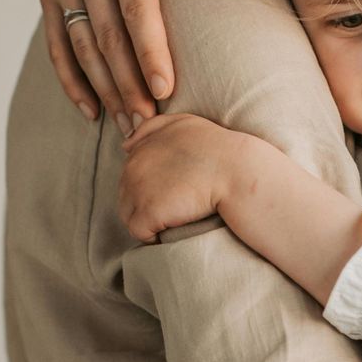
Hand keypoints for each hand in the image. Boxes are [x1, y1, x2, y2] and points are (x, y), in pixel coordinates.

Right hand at [39, 0, 203, 128]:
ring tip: (130, 126)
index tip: (166, 89)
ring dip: (106, 91)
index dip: (150, 50)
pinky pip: (57, 47)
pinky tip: (93, 112)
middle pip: (108, 36)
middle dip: (129, 84)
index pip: (136, 6)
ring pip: (83, 47)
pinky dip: (73, 82)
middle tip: (151, 123)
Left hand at [118, 114, 247, 242]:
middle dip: (144, 204)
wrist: (236, 171)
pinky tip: (166, 234)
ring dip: (145, 220)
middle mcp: (134, 166)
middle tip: (172, 209)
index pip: (131, 173)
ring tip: (168, 223)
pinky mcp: (148, 213)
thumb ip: (153, 128)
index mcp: (142, 147)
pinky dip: (150, 237)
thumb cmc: (218, 148)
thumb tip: (126, 145)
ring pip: (127, 214)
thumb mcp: (184, 124)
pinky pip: (138, 232)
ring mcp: (138, 190)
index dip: (149, 186)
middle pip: (126, 194)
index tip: (171, 192)